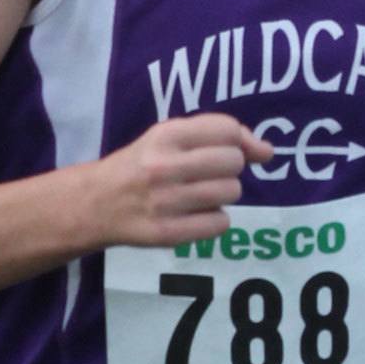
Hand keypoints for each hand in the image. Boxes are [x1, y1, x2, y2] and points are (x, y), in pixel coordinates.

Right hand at [97, 114, 273, 248]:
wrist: (96, 203)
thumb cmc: (141, 164)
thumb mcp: (168, 137)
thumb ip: (216, 135)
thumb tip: (268, 151)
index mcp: (165, 135)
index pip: (227, 130)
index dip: (239, 141)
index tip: (233, 151)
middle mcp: (164, 166)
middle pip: (233, 162)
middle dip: (230, 168)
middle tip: (208, 175)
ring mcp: (166, 202)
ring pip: (231, 192)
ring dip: (223, 194)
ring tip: (200, 195)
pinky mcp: (168, 234)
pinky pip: (221, 224)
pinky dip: (215, 220)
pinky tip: (195, 215)